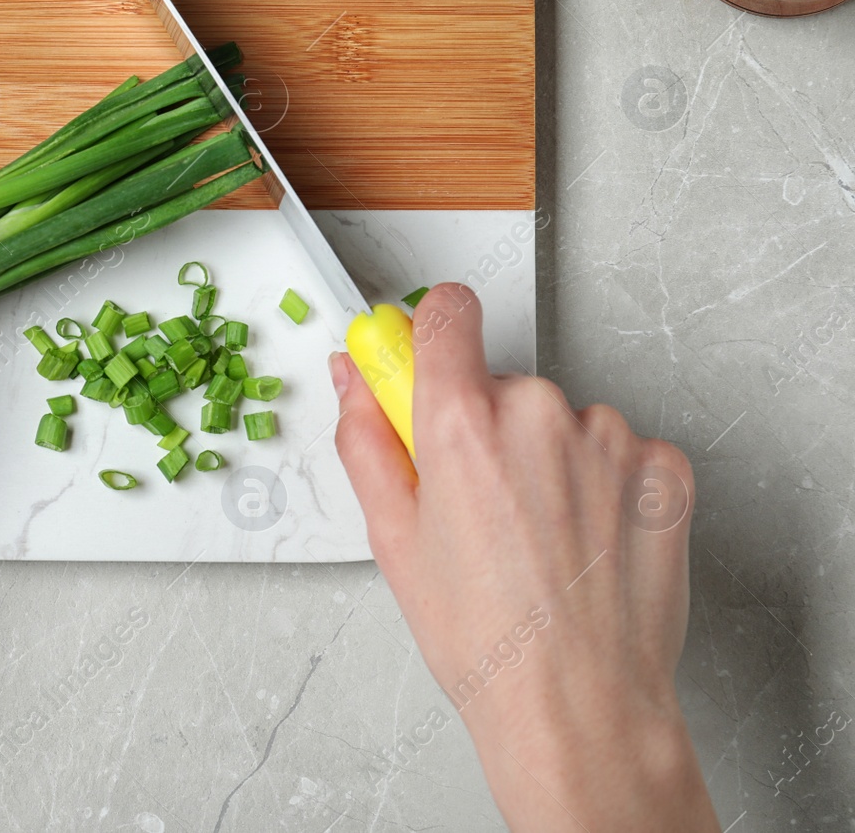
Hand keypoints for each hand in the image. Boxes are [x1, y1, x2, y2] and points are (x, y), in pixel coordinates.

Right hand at [331, 283, 716, 831]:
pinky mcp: (664, 467)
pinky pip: (620, 450)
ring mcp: (610, 439)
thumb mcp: (392, 537)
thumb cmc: (485, 639)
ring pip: (563, 420)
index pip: (446, 313)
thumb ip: (366, 438)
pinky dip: (603, 483)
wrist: (579, 705)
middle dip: (487, 428)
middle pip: (502, 384)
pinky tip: (583, 542)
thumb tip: (353, 381)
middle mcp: (539, 414)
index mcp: (461, 423)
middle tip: (480, 505)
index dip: (430, 334)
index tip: (425, 359)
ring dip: (549, 459)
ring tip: (537, 539)